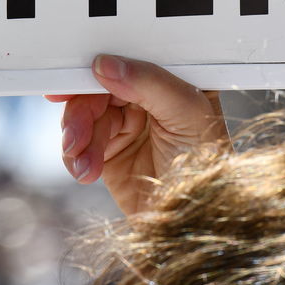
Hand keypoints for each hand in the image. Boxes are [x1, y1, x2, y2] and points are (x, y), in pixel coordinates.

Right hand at [48, 55, 228, 214]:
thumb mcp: (188, 115)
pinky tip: (86, 170)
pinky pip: (79, 143)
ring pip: (84, 115)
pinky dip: (75, 156)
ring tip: (84, 162)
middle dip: (82, 111)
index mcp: (173, 80)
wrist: (194, 225)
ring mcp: (127, 126)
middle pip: (99, 87)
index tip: (76, 72)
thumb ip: (150, 83)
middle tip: (75, 133)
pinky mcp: (109, 153)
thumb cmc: (209, 170)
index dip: (101, 63)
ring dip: (77, 138)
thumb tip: (108, 64)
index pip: (131, 59)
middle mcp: (148, 99)